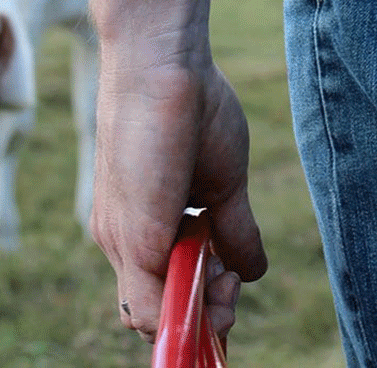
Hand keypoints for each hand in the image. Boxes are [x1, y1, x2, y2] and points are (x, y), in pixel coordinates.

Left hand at [90, 28, 267, 341]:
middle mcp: (125, 237)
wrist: (163, 63)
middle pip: (156, 306)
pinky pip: (146, 305)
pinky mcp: (133, 236)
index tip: (234, 282)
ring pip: (148, 312)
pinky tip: (220, 285)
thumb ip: (232, 228)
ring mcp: (123, 239)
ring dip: (199, 312)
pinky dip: (185, 312)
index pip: (163, 286)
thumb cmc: (195, 109)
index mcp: (145, 223)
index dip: (201, 298)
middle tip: (233, 289)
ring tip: (228, 286)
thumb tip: (253, 270)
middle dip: (203, 311)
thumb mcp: (224, 181)